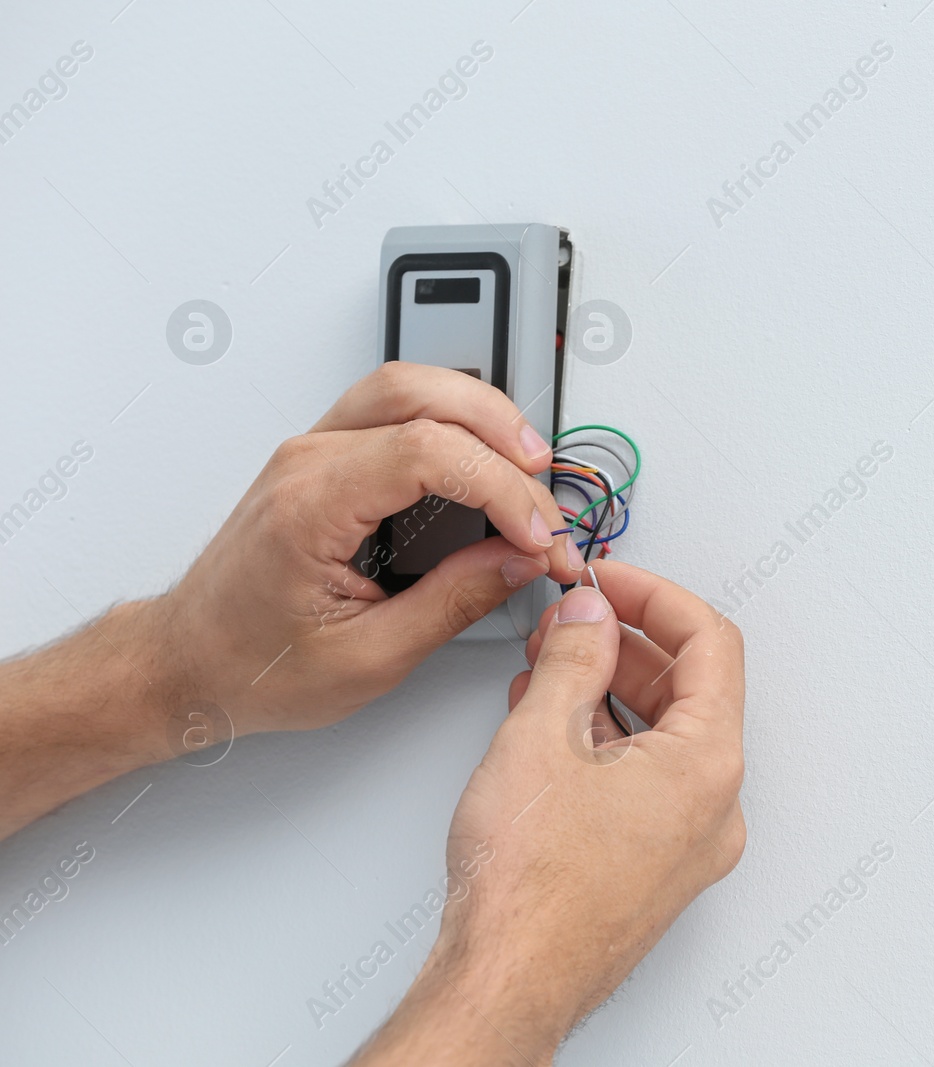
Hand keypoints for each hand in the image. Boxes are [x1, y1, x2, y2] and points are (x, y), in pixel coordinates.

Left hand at [162, 361, 587, 735]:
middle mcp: (308, 460)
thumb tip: (519, 561)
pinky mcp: (326, 457)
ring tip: (528, 464)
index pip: (428, 453)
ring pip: (408, 385)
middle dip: (502, 435)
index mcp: (311, 506)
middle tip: (544, 495)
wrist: (187, 662)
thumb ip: (454, 603)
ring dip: (480, 413)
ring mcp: (313, 450)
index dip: (501, 490)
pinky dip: (452, 421)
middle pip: (420, 393)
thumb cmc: (253, 663)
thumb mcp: (369, 658)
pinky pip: (395, 407)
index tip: (538, 539)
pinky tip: (483, 455)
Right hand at [352, 560, 745, 1064]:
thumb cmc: (528, 889)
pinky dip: (607, 740)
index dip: (655, 596)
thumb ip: (573, 656)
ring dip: (610, 689)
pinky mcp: (656, 866)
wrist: (506, 984)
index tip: (609, 579)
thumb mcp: (541, 737)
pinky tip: (553, 720)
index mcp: (709, 764)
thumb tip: (590, 614)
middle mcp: (715, 806)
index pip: (710, 643)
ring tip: (550, 664)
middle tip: (571, 619)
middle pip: (690, 688)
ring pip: (665, 735)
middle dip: (626, 642)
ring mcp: (689, 842)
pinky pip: (647, 780)